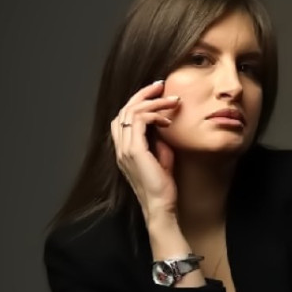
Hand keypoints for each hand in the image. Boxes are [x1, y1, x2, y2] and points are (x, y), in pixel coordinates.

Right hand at [110, 81, 181, 216]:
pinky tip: (167, 120)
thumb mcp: (161, 156)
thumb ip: (157, 139)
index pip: (124, 116)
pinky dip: (154, 114)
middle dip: (143, 94)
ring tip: (171, 100)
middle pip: (125, 108)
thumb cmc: (162, 186)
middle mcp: (120, 147)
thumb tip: (163, 123)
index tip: (158, 94)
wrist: (160, 206)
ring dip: (153, 102)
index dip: (139, 101)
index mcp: (124, 148)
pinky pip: (139, 120)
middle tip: (162, 86)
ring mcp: (125, 149)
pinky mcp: (134, 151)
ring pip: (132, 111)